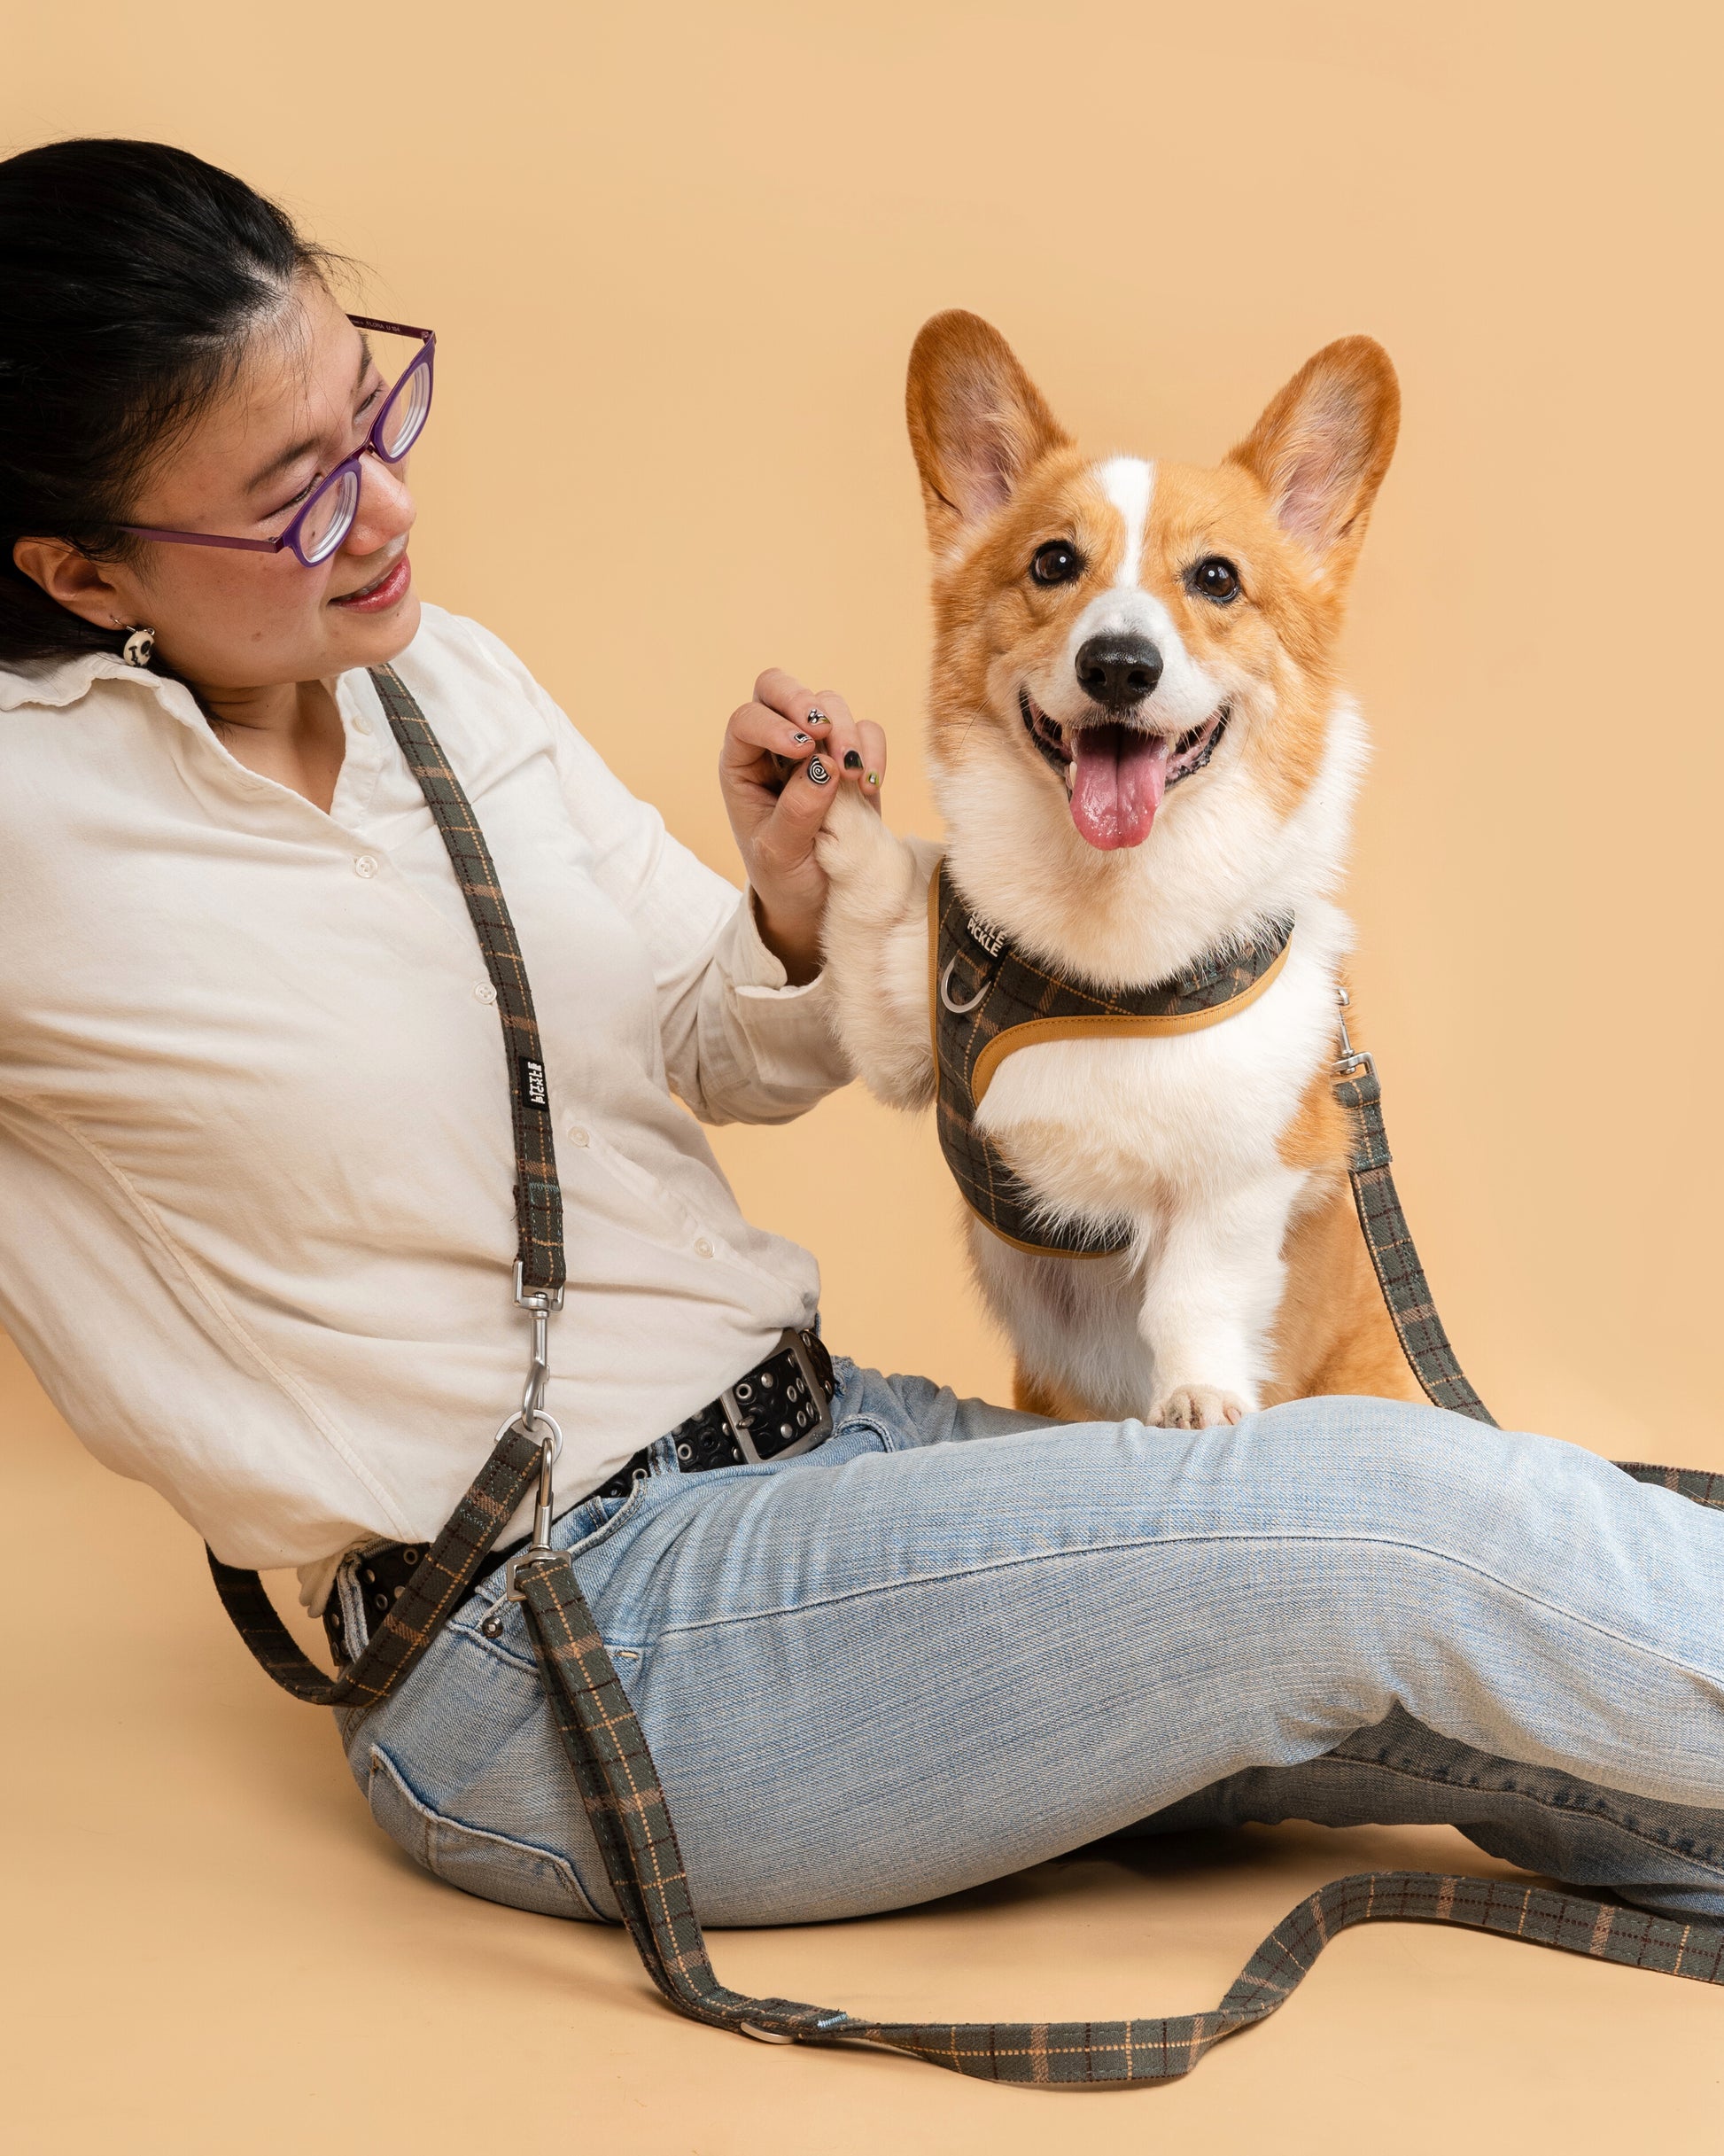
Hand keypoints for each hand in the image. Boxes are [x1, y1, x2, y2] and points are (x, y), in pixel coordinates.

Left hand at [720, 669, 887, 982]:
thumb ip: (797, 812)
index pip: (747, 720)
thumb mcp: (779, 855)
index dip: (774, 725)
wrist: (817, 902)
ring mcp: (814, 749)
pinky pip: (865, 732)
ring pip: (829, 704)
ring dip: (846, 732)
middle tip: (826, 732)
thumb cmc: (784, 879)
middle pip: (778, 688)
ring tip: (854, 777)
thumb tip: (824, 767)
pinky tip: (870, 786)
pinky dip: (872, 750)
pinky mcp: (849, 761)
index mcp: (741, 765)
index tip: (801, 749)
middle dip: (805, 702)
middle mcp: (773, 747)